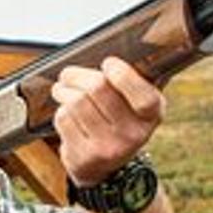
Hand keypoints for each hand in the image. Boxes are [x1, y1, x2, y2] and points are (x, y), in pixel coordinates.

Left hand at [50, 56, 163, 186]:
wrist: (106, 169)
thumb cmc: (119, 122)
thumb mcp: (137, 103)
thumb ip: (135, 77)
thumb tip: (129, 43)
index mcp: (152, 114)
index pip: (142, 94)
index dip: (121, 74)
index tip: (107, 64)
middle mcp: (133, 134)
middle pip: (97, 88)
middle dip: (77, 75)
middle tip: (69, 75)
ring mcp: (109, 148)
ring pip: (76, 102)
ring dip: (64, 91)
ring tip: (63, 91)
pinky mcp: (84, 157)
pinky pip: (63, 119)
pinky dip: (60, 111)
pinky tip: (66, 113)